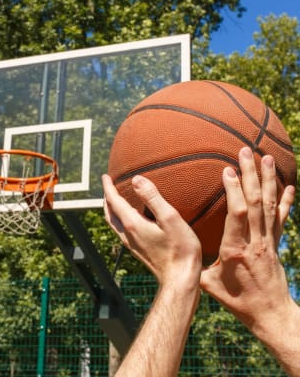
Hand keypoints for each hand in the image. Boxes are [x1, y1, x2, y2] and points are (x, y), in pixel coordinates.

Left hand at [103, 174, 201, 375]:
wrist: (180, 280)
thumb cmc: (180, 249)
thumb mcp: (169, 218)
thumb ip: (152, 198)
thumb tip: (136, 180)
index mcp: (133, 224)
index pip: (114, 201)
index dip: (108, 187)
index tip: (105, 176)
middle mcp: (128, 234)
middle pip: (109, 214)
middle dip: (107, 198)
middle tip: (108, 186)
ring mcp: (132, 244)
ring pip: (114, 224)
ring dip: (111, 210)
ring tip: (115, 200)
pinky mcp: (138, 251)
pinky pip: (122, 230)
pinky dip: (120, 219)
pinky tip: (131, 219)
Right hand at [200, 147, 295, 330]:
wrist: (271, 314)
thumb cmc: (238, 301)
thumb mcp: (209, 284)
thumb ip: (196, 265)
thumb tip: (178, 249)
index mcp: (235, 249)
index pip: (238, 214)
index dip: (235, 191)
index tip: (228, 170)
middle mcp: (255, 241)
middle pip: (256, 202)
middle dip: (251, 175)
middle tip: (246, 152)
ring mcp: (268, 241)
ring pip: (270, 205)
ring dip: (268, 180)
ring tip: (267, 158)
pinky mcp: (276, 244)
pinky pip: (282, 218)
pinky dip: (286, 200)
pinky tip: (289, 185)